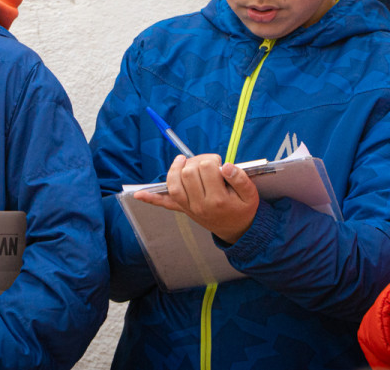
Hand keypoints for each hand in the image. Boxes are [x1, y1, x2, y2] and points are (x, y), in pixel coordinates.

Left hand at [134, 154, 258, 243]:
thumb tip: (226, 165)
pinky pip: (165, 204)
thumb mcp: (250, 194)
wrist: (237, 230)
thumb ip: (240, 179)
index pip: (206, 168)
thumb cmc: (243, 208)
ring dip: (177, 169)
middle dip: (196, 161)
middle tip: (207, 163)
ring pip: (174, 184)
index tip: (219, 163)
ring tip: (185, 162)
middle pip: (188, 172)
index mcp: (218, 199)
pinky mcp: (183, 210)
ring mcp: (189, 208)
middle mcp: (200, 205)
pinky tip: (139, 195)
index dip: (212, 160)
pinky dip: (152, 198)